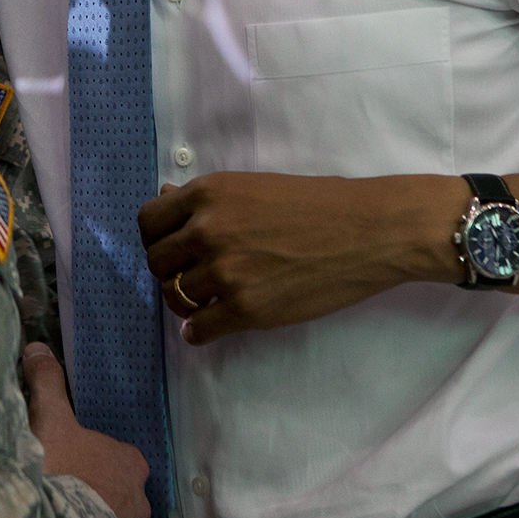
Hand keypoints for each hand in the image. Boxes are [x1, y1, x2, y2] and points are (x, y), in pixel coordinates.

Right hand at [20, 343, 151, 517]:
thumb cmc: (59, 469)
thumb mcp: (48, 418)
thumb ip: (46, 382)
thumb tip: (38, 348)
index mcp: (130, 462)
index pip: (118, 456)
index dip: (91, 457)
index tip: (68, 462)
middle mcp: (141, 500)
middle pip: (116, 492)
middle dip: (93, 493)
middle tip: (59, 494)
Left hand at [139, 172, 453, 344]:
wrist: (370, 231)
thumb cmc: (319, 203)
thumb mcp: (254, 186)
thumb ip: (207, 199)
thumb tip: (166, 197)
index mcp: (209, 193)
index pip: (148, 221)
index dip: (157, 237)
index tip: (172, 246)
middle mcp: (209, 230)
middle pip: (156, 262)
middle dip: (169, 270)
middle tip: (191, 275)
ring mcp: (226, 272)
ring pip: (174, 296)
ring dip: (185, 301)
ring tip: (205, 299)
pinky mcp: (247, 309)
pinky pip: (198, 329)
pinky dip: (197, 331)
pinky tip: (209, 325)